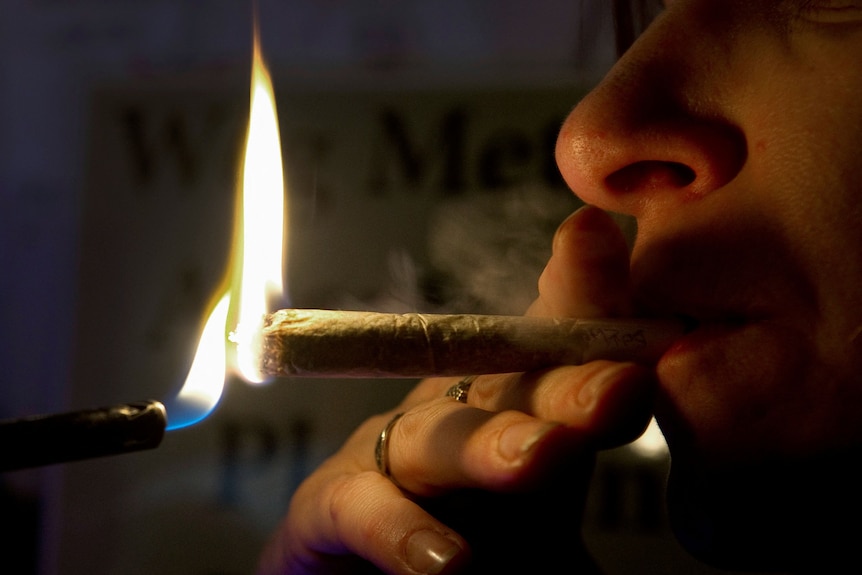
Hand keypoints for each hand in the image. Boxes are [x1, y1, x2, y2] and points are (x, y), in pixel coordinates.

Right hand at [258, 206, 656, 574]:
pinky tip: (446, 560)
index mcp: (517, 415)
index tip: (654, 306)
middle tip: (621, 387)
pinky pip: (362, 506)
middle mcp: (456, 420)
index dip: (596, 315)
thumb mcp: (546, 545)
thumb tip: (666, 522)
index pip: (562, 355)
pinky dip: (400, 529)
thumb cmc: (477, 557)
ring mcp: (387, 455)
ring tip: (539, 459)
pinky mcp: (328, 505)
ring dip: (488, 443)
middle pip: (511, 386)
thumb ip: (582, 527)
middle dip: (566, 382)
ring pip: (438, 437)